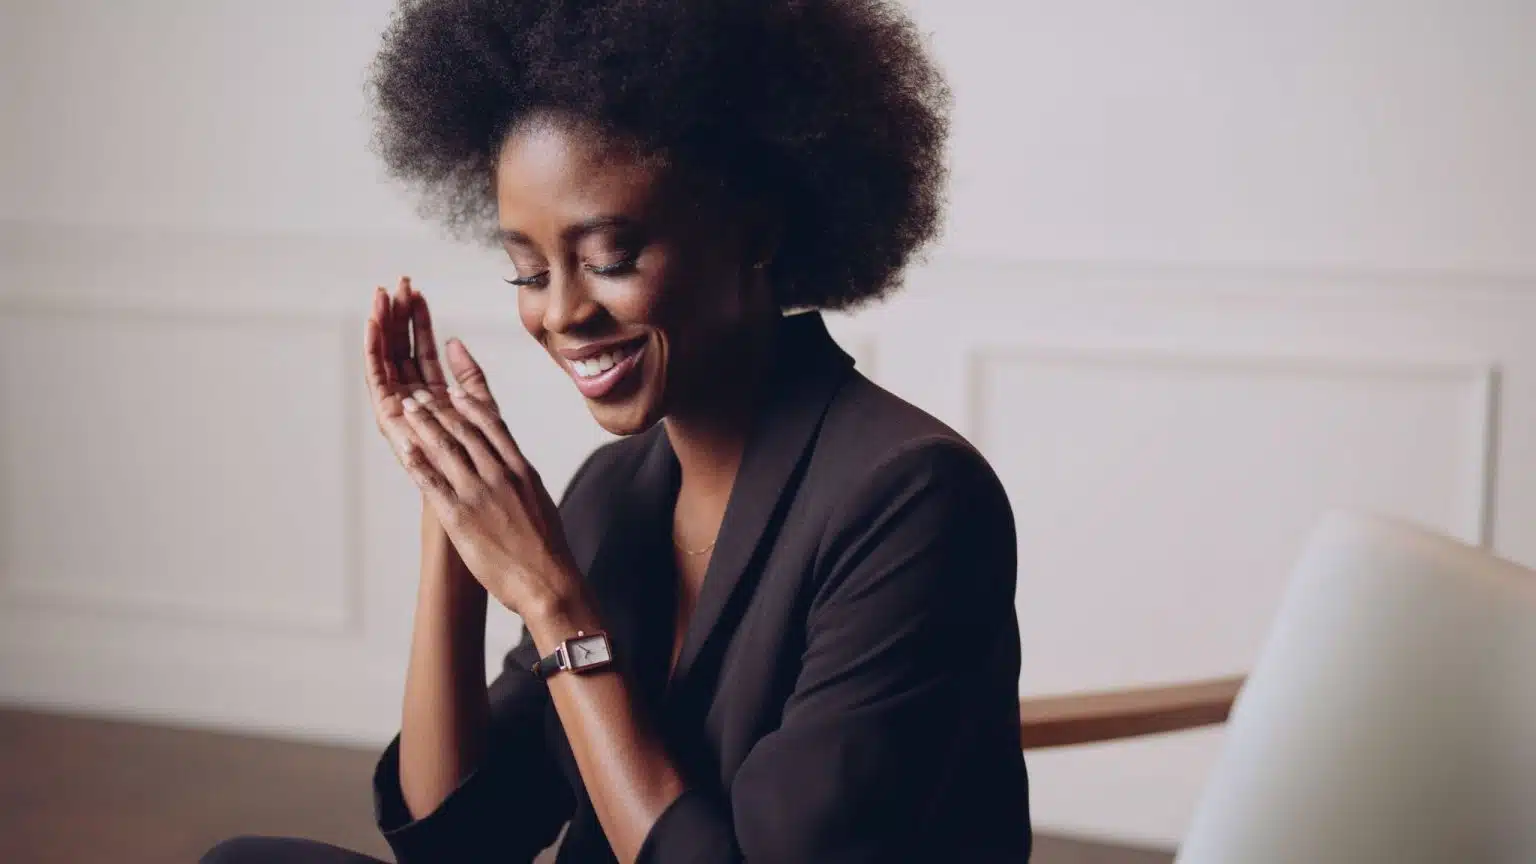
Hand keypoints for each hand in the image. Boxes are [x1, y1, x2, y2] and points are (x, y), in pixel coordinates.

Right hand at [365, 276, 500, 461]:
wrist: (474, 499)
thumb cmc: (482, 465)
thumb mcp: (483, 411)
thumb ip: (471, 378)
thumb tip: (455, 342)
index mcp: (433, 396)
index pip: (421, 349)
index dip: (418, 320)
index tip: (416, 290)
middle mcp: (412, 400)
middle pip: (400, 350)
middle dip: (398, 316)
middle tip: (397, 283)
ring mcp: (398, 409)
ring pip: (386, 359)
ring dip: (381, 327)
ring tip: (381, 296)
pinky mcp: (388, 418)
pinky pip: (376, 378)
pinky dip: (372, 350)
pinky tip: (372, 325)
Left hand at [383, 346, 579, 617]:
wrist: (548, 581)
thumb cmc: (547, 549)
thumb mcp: (540, 502)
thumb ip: (522, 482)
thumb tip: (513, 471)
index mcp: (521, 471)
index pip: (493, 427)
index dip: (471, 406)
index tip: (455, 391)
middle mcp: (500, 475)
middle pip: (464, 431)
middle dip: (438, 409)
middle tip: (419, 395)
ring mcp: (478, 494)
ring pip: (446, 449)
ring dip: (423, 425)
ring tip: (408, 410)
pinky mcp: (460, 517)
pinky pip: (432, 483)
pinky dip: (416, 462)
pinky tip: (404, 448)